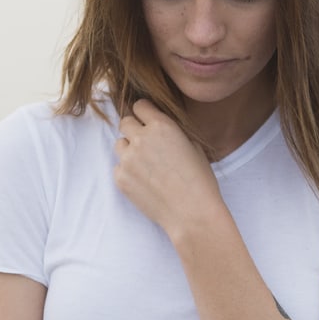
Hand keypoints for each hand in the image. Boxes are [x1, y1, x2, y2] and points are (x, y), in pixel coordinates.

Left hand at [113, 99, 223, 237]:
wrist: (192, 213)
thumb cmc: (199, 180)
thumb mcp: (193, 145)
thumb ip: (172, 131)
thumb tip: (158, 126)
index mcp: (162, 126)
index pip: (140, 106)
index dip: (144, 114)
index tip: (147, 122)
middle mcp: (141, 138)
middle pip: (125, 122)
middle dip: (134, 130)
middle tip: (146, 145)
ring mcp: (128, 159)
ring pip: (119, 144)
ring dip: (129, 150)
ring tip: (147, 166)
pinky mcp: (120, 178)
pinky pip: (118, 167)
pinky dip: (128, 172)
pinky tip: (145, 182)